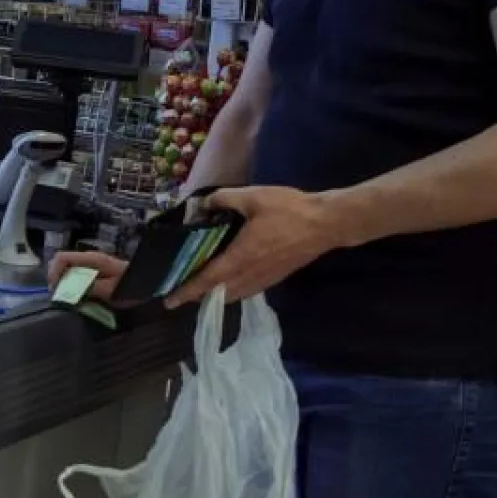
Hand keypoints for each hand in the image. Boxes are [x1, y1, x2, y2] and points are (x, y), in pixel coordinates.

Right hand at [48, 250, 128, 301]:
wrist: (150, 282)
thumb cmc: (132, 286)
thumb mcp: (110, 290)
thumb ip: (89, 288)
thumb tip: (68, 290)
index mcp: (92, 259)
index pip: (62, 257)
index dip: (53, 272)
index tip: (54, 290)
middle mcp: (89, 258)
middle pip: (62, 261)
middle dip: (56, 278)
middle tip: (59, 296)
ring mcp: (92, 263)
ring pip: (68, 268)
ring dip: (63, 282)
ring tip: (66, 297)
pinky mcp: (95, 271)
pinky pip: (76, 274)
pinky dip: (71, 284)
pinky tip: (76, 295)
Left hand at [165, 186, 344, 308]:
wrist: (327, 223)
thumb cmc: (289, 209)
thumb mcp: (253, 196)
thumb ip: (225, 199)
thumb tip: (203, 204)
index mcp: (242, 256)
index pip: (208, 279)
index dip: (187, 290)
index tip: (169, 300)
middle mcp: (251, 273)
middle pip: (219, 293)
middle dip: (198, 296)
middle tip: (180, 291)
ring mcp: (266, 278)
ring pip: (234, 294)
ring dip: (216, 295)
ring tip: (201, 288)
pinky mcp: (276, 277)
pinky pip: (248, 290)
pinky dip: (233, 290)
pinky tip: (229, 280)